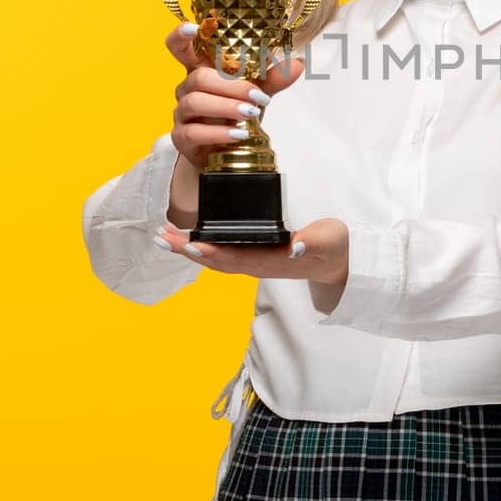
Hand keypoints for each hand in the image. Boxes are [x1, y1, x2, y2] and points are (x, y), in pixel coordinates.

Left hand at [153, 218, 349, 287]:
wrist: (339, 263)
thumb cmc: (334, 248)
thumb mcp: (330, 240)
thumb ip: (315, 242)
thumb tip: (296, 246)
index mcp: (271, 261)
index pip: (235, 258)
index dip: (211, 253)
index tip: (188, 245)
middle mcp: (257, 265)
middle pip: (216, 260)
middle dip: (186, 250)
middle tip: (160, 237)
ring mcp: (254, 261)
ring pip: (215, 258)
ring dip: (188, 249)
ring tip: (163, 236)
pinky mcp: (254, 255)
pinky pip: (222, 252)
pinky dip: (201, 245)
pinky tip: (187, 237)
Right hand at [165, 15, 303, 172]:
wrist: (225, 151)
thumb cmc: (235, 114)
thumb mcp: (256, 93)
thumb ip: (272, 78)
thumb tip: (297, 63)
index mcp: (201, 69)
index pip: (179, 46)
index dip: (180, 34)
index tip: (193, 27)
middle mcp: (187, 88)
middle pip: (199, 77)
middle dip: (231, 85)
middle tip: (258, 96)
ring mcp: (181, 113)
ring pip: (195, 102)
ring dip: (227, 106)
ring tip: (251, 113)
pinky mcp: (181, 138)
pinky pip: (193, 132)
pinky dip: (218, 133)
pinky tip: (239, 134)